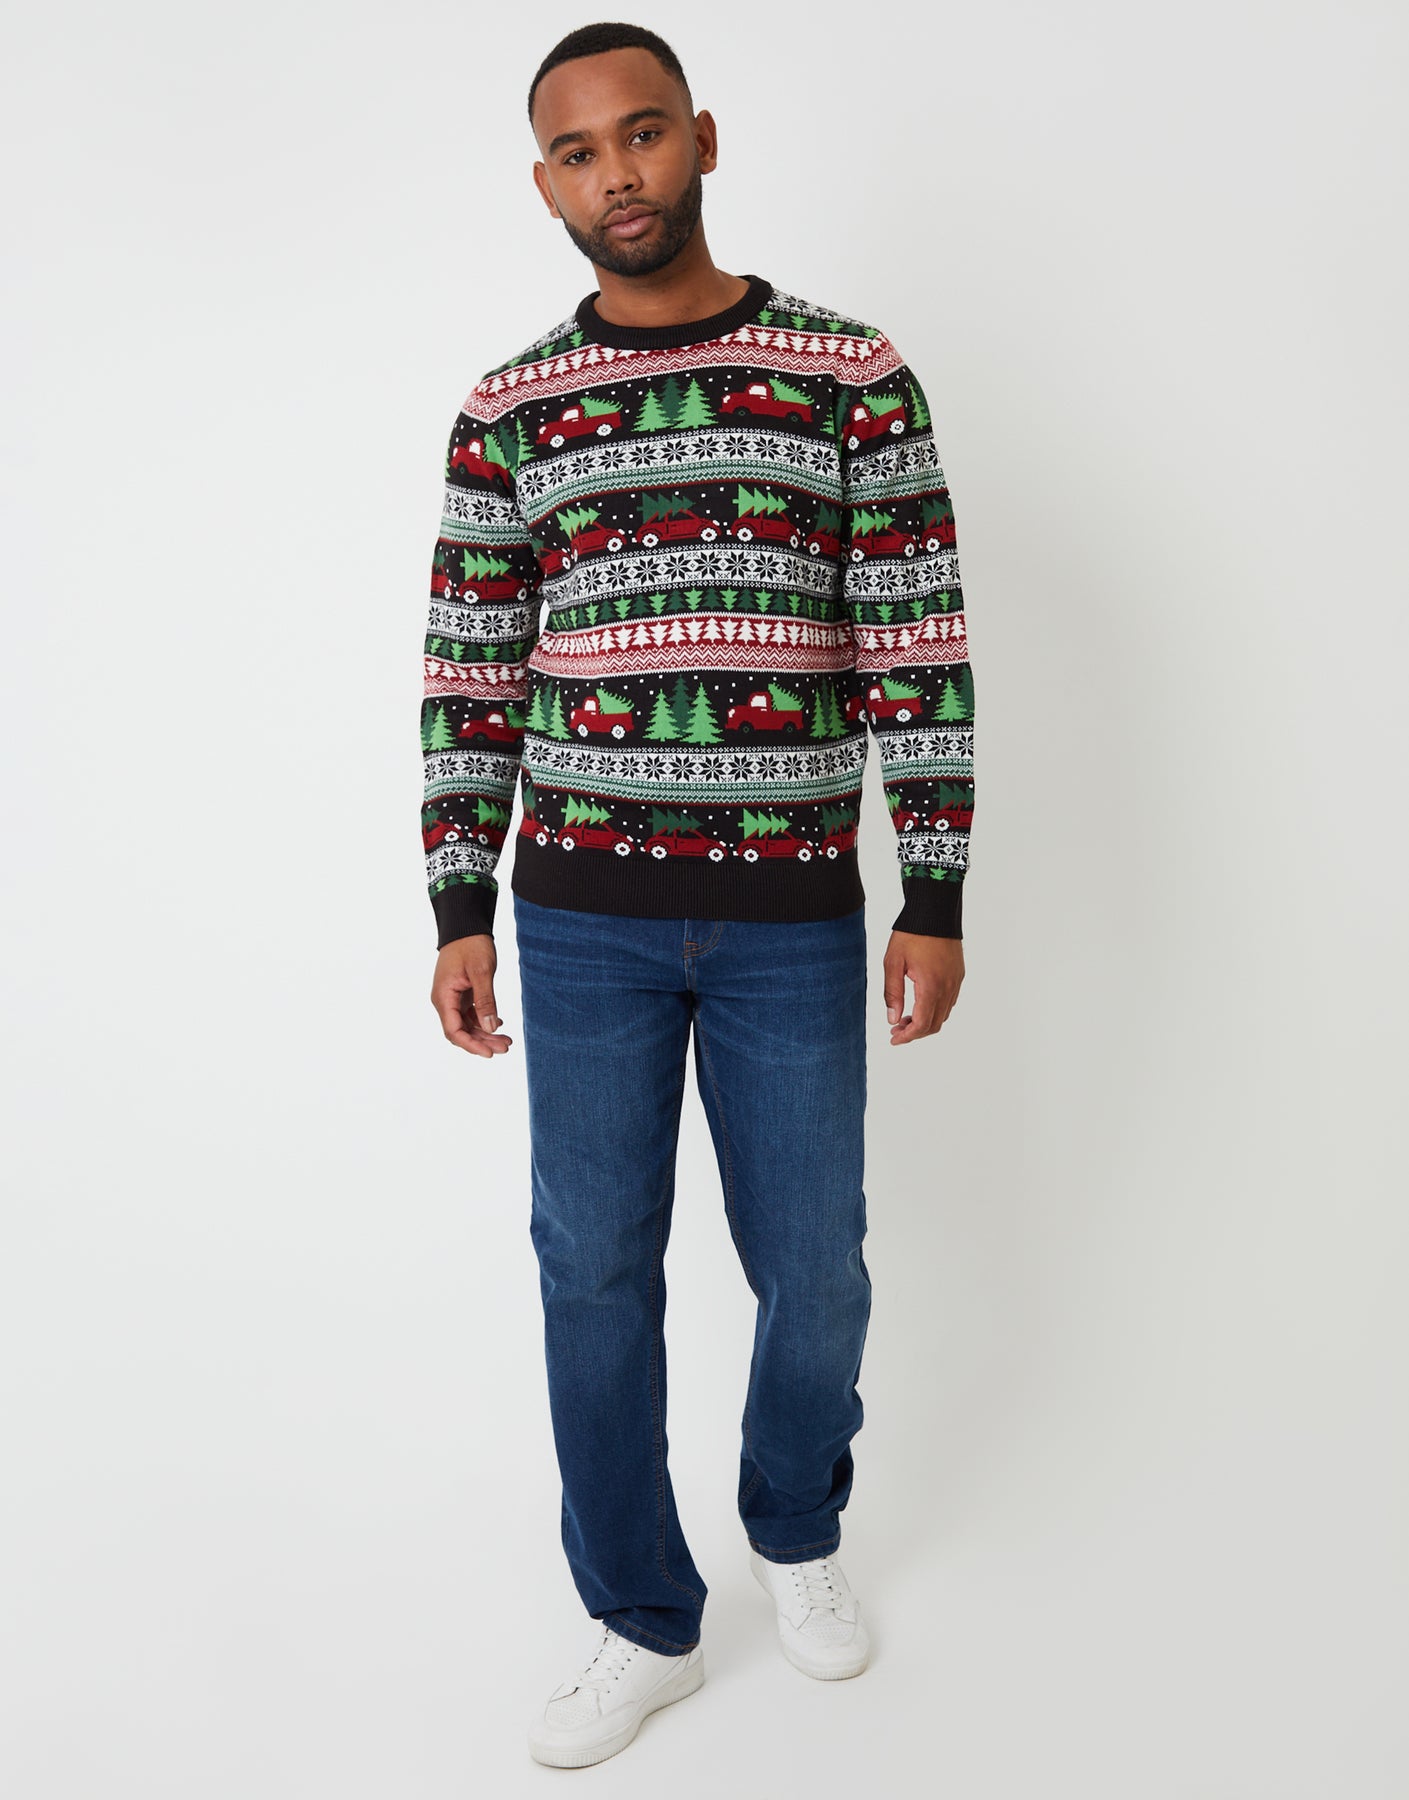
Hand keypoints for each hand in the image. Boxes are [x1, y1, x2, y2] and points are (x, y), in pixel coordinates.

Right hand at [431, 933, 513, 1056]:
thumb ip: (485, 1001)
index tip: (490, 1052)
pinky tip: (499, 1025)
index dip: (471, 1045)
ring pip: (467, 1025)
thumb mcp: (481, 972)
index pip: (453, 1031)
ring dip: (485, 1034)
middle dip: (482, 1042)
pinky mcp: (461, 995)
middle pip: (461, 1032)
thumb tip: (490, 1027)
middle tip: (506, 1047)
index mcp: (443, 997)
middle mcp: (444, 1001)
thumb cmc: (471, 945)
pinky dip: (484, 1022)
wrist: (466, 927)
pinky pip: (470, 1015)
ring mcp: (452, 998)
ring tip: (507, 1040)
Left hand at [883, 932, 964, 1044]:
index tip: (894, 1039)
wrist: (934, 911)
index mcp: (931, 986)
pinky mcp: (959, 975)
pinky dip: (935, 1010)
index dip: (907, 1036)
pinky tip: (920, 1003)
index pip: (922, 1024)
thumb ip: (892, 993)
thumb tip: (892, 1019)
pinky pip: (949, 1002)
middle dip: (914, 1032)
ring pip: (943, 1015)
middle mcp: (948, 988)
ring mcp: (956, 982)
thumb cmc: (911, 934)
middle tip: (895, 1029)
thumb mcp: (893, 962)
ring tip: (905, 1017)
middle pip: (934, 1024)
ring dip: (925, 1022)